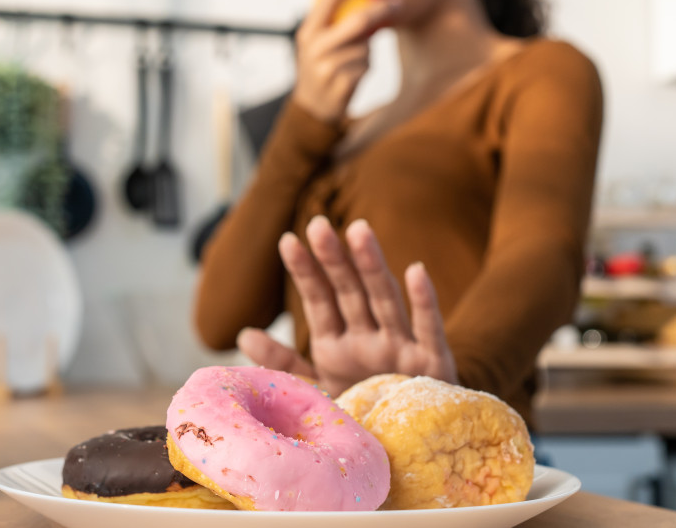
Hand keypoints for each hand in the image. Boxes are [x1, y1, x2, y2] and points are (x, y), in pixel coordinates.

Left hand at [237, 216, 457, 396]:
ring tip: (359, 231)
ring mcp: (400, 348)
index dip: (305, 270)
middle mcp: (368, 337)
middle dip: (334, 259)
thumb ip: (284, 363)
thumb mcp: (318, 387)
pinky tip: (416, 271)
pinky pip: (428, 330)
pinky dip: (424, 302)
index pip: (319, 299)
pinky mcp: (431, 364)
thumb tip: (243, 333)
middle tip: (318, 224)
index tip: (287, 240)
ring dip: (372, 266)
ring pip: (384, 300)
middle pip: (349, 292)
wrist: (411, 450)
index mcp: (338, 342)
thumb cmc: (364, 410)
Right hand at [289, 0, 400, 124]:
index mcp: (308, 31)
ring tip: (352, 62)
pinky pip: (366, 67)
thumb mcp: (318, 42)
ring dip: (367, 52)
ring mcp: (326, 67)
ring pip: (365, 47)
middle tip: (397, 1)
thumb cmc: (322, 65)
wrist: (313, 106)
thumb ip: (334, 21)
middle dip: (380, 9)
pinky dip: (365, 68)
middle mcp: (314, 47)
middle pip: (357, 21)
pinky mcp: (340, 85)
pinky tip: (352, 76)